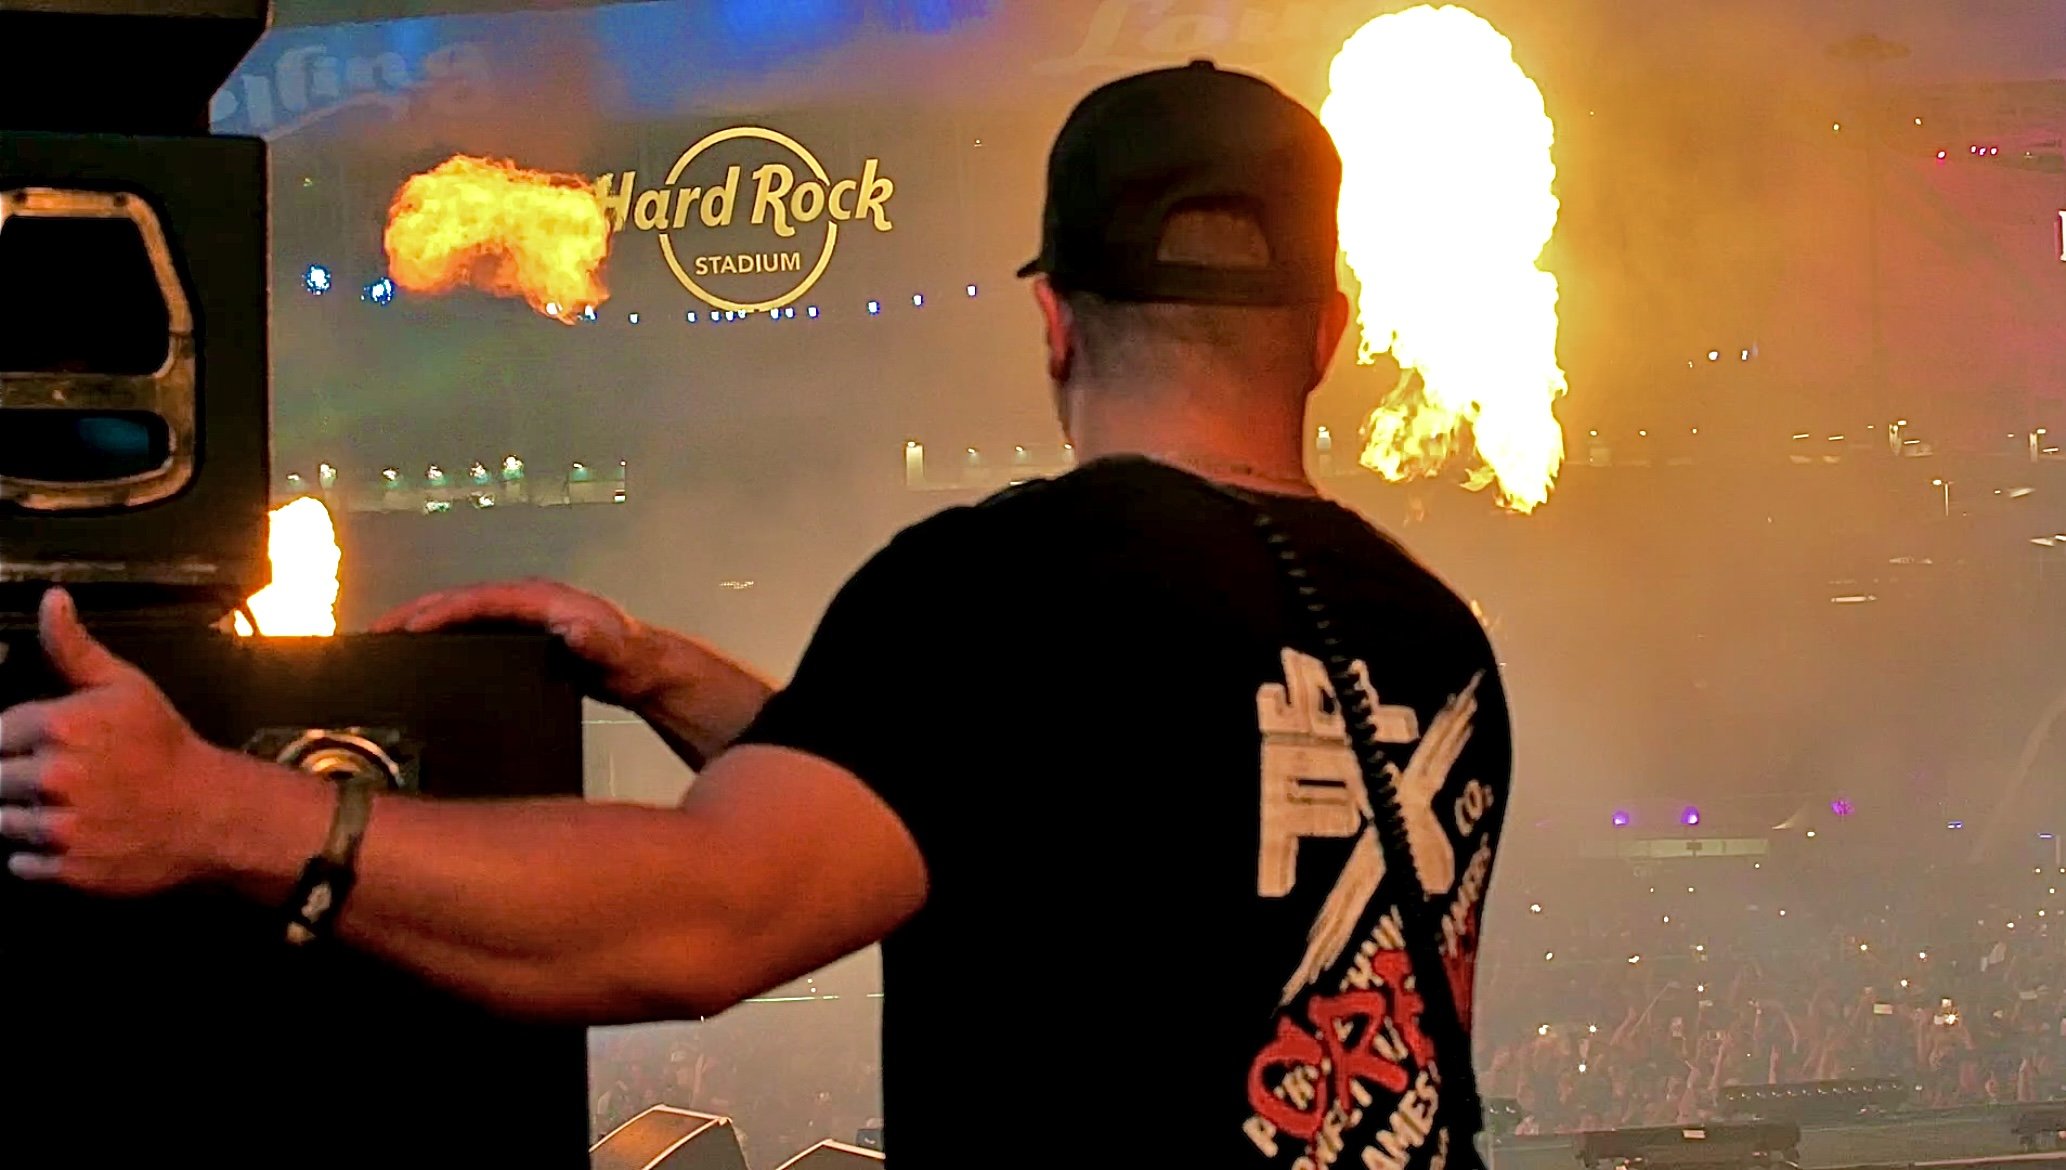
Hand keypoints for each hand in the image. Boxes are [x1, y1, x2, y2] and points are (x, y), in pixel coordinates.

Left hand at [0, 589, 230, 892]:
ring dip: (25, 817)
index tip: (40, 746)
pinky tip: (69, 835)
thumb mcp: (125, 686)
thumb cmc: (167, 748)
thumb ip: (74, 647)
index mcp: (59, 726)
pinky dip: (36, 856)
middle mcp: (53, 778)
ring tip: (65, 807)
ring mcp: (59, 828)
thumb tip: (51, 601)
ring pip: (2, 822)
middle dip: (18, 779)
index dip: (17, 740)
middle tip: (58, 778)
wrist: (213, 812)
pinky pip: (20, 864)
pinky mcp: (67, 869)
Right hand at [372, 579, 668, 708]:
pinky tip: (422, 654)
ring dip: (421, 622)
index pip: (478, 600)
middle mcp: (525, 601)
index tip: (408, 628)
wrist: (642, 667)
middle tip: (374, 631)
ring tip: (383, 640)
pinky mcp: (518, 634)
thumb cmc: (628, 657)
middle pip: (458, 600)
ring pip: (459, 613)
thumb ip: (597, 642)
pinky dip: (441, 636)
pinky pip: (470, 629)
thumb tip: (574, 630)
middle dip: (414, 612)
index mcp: (540, 599)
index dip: (441, 612)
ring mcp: (520, 616)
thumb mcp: (616, 651)